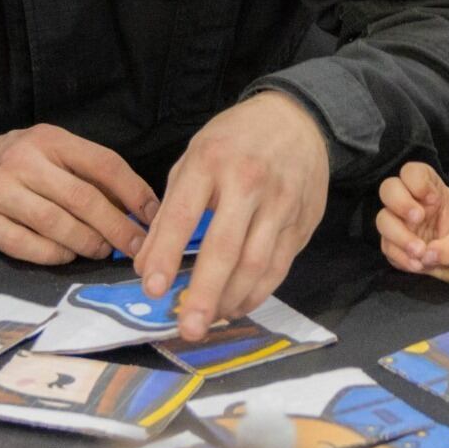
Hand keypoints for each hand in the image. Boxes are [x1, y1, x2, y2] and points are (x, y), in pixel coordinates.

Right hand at [0, 124, 158, 264]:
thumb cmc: (14, 164)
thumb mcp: (48, 152)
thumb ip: (85, 173)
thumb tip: (136, 207)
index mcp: (48, 139)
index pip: (103, 163)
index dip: (134, 192)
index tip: (154, 215)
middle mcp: (24, 161)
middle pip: (83, 198)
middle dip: (117, 227)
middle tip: (137, 247)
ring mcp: (0, 192)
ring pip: (57, 224)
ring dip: (88, 243)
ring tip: (103, 252)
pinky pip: (28, 246)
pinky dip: (55, 255)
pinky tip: (68, 256)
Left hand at [135, 92, 328, 340]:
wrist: (297, 118)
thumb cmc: (234, 140)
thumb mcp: (193, 159)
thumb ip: (169, 211)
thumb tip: (146, 265)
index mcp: (211, 161)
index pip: (183, 214)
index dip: (166, 254)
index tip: (152, 288)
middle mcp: (248, 183)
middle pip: (226, 248)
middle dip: (205, 293)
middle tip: (188, 328)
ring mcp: (281, 204)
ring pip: (256, 264)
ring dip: (231, 299)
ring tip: (209, 321)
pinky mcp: (302, 221)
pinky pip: (279, 266)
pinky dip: (256, 292)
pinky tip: (236, 305)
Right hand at [376, 161, 448, 281]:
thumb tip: (429, 255)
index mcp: (429, 189)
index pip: (412, 172)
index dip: (417, 182)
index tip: (433, 200)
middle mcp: (408, 201)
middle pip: (388, 189)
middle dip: (400, 203)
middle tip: (419, 218)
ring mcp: (398, 222)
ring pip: (382, 219)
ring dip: (399, 236)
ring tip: (420, 253)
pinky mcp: (393, 243)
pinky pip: (387, 247)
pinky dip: (401, 257)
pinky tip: (418, 265)